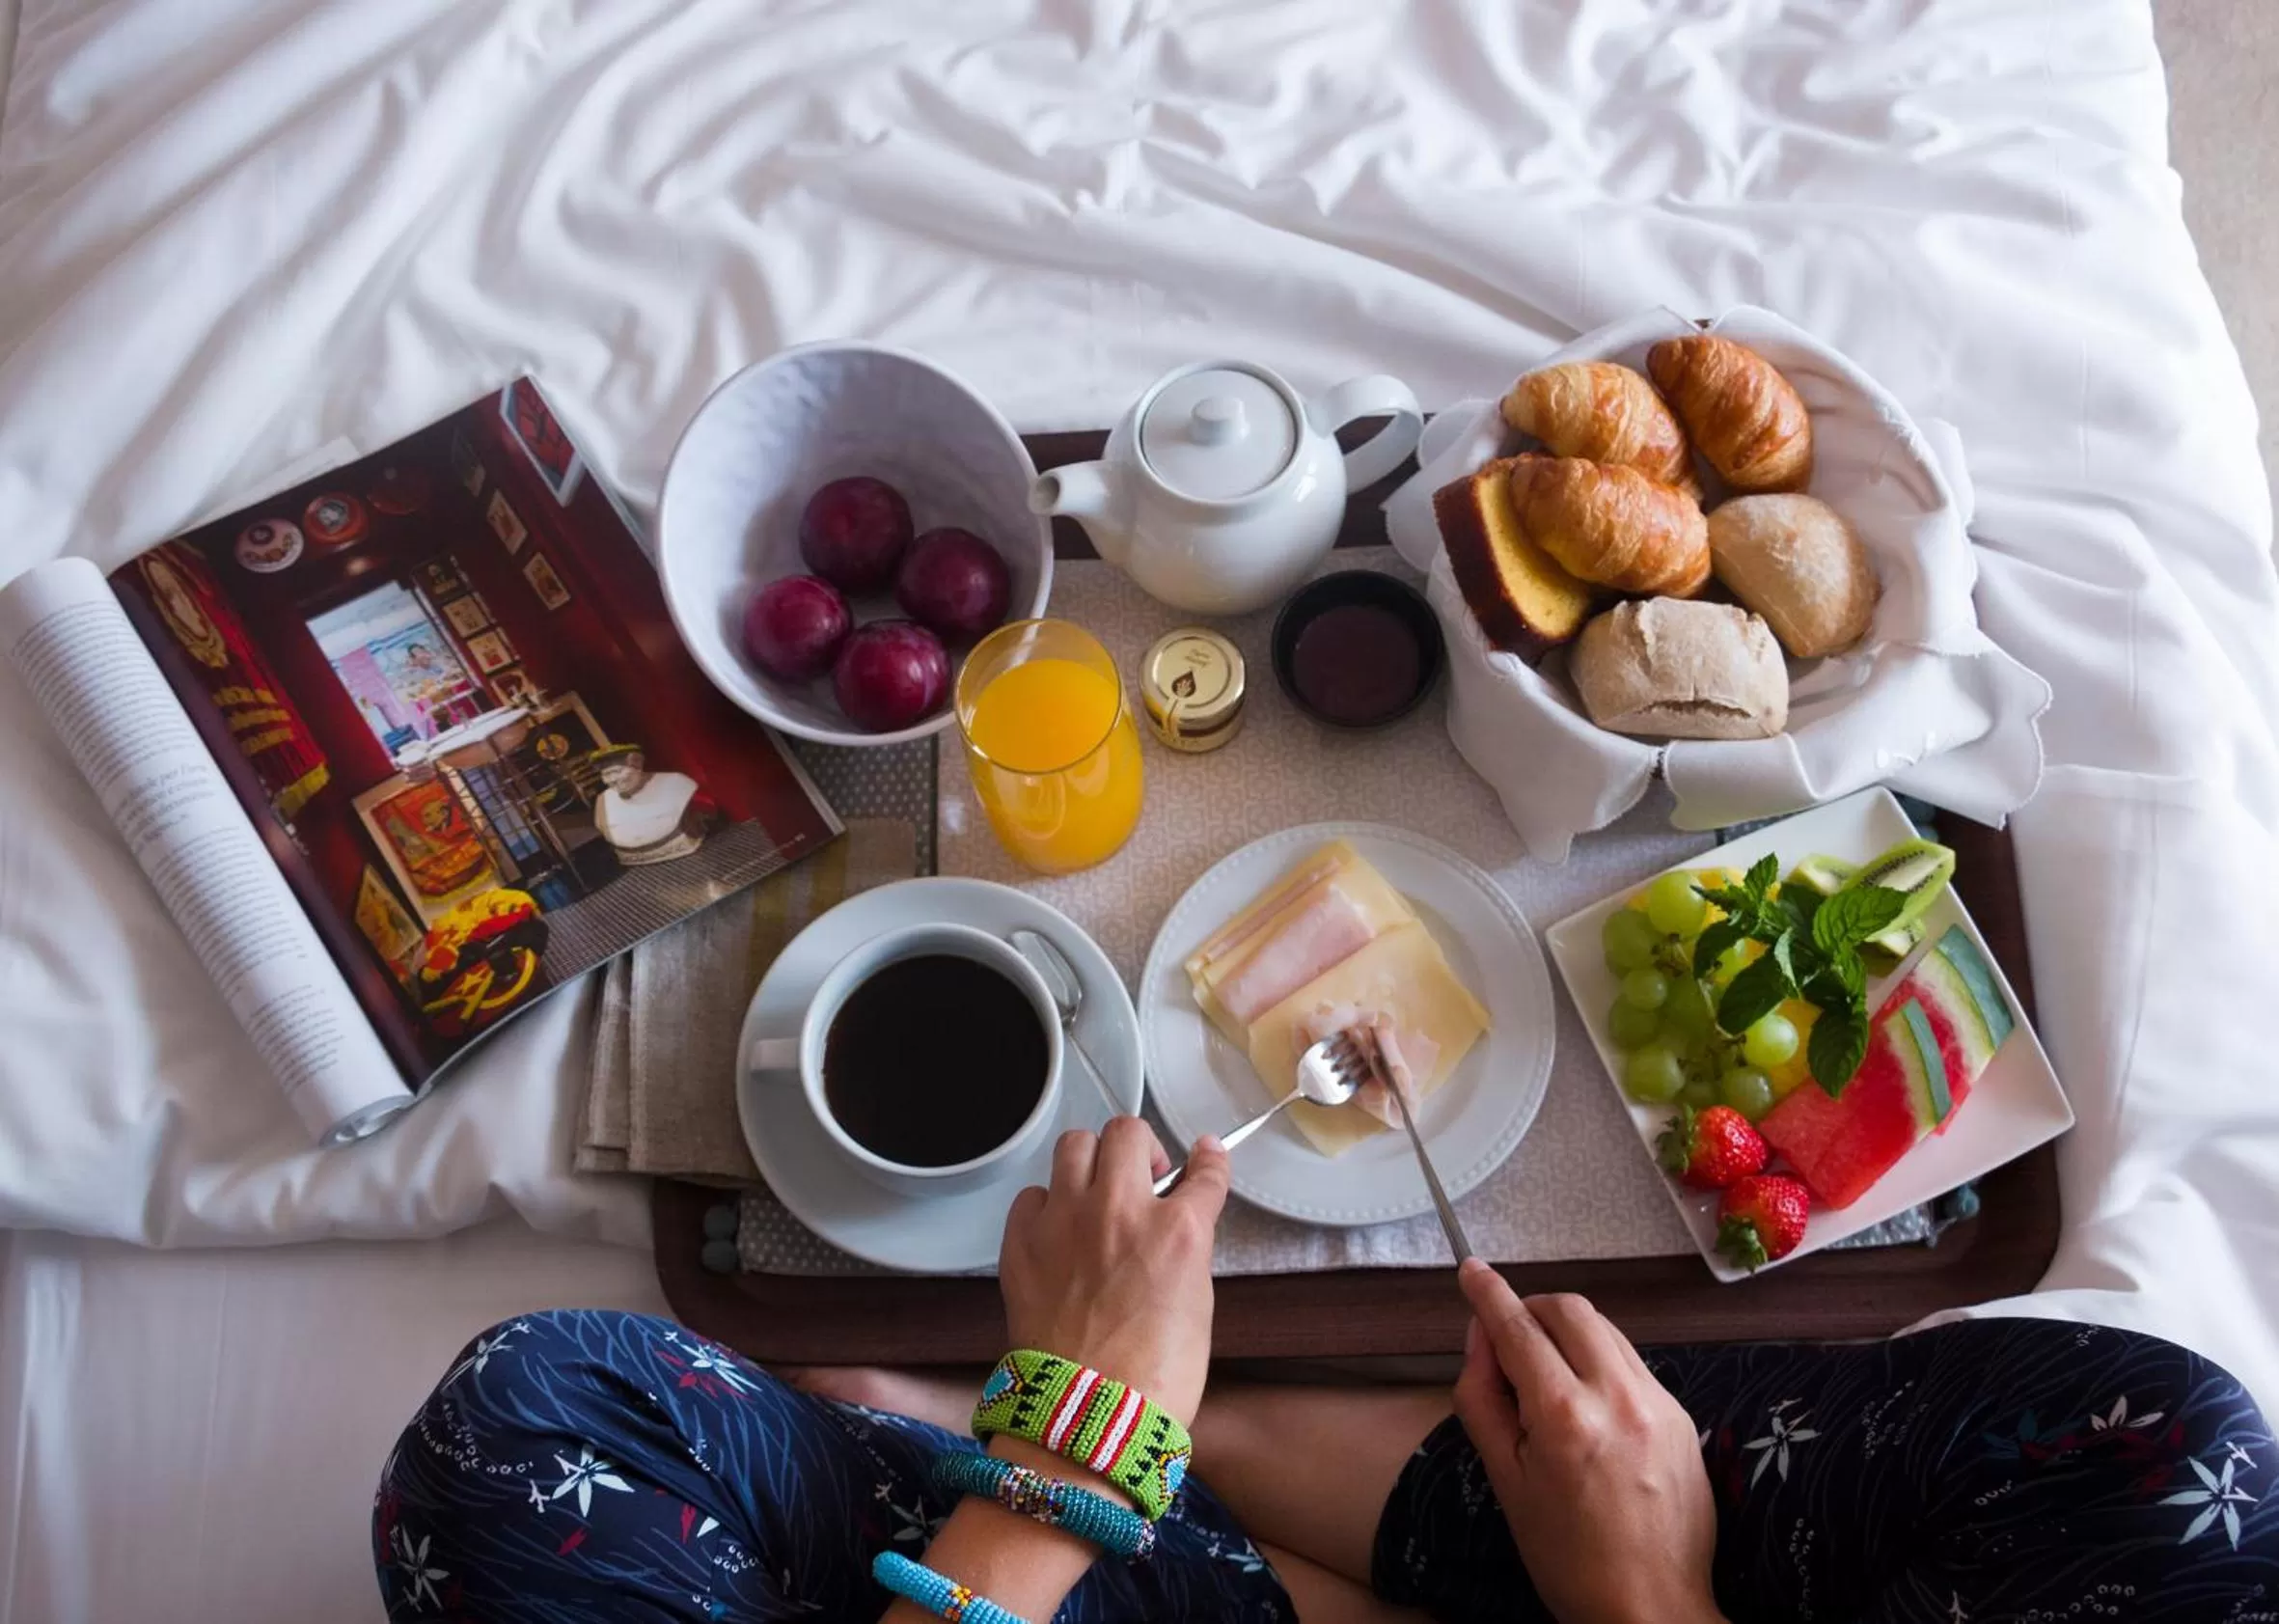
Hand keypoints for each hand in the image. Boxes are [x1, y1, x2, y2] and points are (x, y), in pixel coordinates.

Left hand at [998, 1117, 1228, 1425]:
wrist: (1087, 1419)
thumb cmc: (1155, 1379)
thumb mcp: (1196, 1307)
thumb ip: (1188, 1250)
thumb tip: (1183, 1225)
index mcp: (1178, 1230)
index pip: (1204, 1172)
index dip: (1209, 1163)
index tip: (1206, 1158)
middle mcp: (1120, 1210)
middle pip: (1128, 1132)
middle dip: (1140, 1148)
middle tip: (1143, 1178)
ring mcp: (1065, 1221)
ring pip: (1074, 1144)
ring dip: (1091, 1161)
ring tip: (1095, 1192)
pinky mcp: (1021, 1242)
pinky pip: (1031, 1195)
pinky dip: (1046, 1206)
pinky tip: (1057, 1233)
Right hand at [1452, 1260, 1724, 1623]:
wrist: (1651, 1609)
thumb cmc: (1567, 1558)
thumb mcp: (1505, 1481)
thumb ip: (1483, 1400)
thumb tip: (1480, 1340)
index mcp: (1564, 1416)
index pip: (1518, 1327)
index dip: (1488, 1293)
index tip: (1471, 1269)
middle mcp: (1617, 1395)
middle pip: (1569, 1309)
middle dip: (1532, 1306)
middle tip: (1508, 1336)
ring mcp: (1658, 1403)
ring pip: (1606, 1330)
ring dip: (1568, 1331)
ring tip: (1547, 1375)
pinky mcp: (1682, 1416)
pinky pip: (1632, 1364)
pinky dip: (1601, 1363)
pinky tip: (1589, 1407)